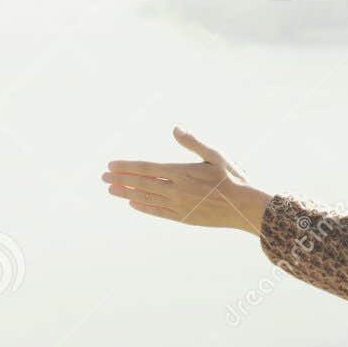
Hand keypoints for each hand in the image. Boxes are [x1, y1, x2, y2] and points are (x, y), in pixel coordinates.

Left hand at [104, 128, 270, 233]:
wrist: (244, 207)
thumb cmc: (233, 179)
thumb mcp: (216, 156)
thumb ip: (193, 143)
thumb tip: (175, 128)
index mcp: (182, 172)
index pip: (147, 168)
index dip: (127, 167)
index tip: (111, 165)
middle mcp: (176, 190)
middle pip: (142, 184)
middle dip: (120, 180)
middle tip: (103, 177)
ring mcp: (178, 205)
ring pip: (146, 198)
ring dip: (127, 193)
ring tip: (111, 190)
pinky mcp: (184, 217)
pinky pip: (158, 212)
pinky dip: (144, 207)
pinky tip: (133, 204)